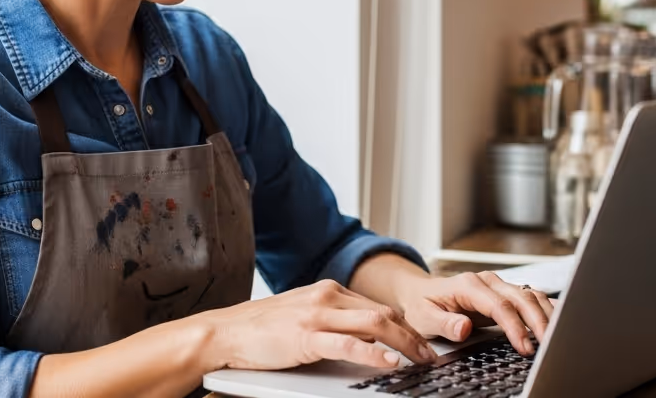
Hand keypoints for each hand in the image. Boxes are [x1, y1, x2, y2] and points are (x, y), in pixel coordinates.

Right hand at [198, 279, 436, 372]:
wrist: (225, 332)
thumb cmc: (262, 329)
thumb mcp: (303, 316)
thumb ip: (333, 320)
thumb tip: (365, 337)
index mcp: (328, 291)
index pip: (378, 307)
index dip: (405, 327)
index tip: (421, 343)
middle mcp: (327, 297)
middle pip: (384, 313)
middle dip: (412, 336)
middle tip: (430, 356)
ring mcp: (317, 315)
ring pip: (374, 324)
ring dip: (404, 343)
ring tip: (421, 360)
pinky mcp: (305, 336)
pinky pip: (348, 344)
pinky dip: (374, 354)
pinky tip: (390, 363)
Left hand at [390, 271, 554, 355]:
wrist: (421, 292)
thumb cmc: (422, 305)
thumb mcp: (424, 317)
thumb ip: (444, 323)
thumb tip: (464, 328)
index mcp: (469, 285)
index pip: (500, 305)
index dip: (515, 326)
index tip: (524, 346)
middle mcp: (488, 281)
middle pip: (522, 297)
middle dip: (538, 321)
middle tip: (548, 345)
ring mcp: (499, 285)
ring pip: (531, 295)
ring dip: (546, 315)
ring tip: (556, 337)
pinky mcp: (505, 293)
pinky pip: (531, 297)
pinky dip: (546, 308)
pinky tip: (559, 319)